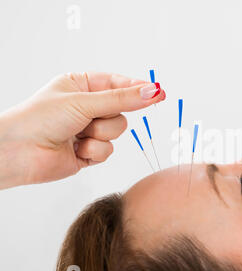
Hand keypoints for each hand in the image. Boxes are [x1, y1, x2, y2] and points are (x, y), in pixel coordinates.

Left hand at [0, 72, 165, 188]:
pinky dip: (94, 151)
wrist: (19, 152)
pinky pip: (108, 150)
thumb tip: (153, 92)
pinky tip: (75, 149)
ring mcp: (88, 129)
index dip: (137, 89)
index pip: (118, 83)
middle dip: (108, 116)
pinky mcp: (88, 151)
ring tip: (78, 134)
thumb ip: (122, 99)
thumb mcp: (84, 101)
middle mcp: (86, 106)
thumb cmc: (39, 119)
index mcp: (81, 85)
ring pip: (117, 131)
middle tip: (92, 117)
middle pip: (121, 110)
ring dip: (100, 134)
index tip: (158, 92)